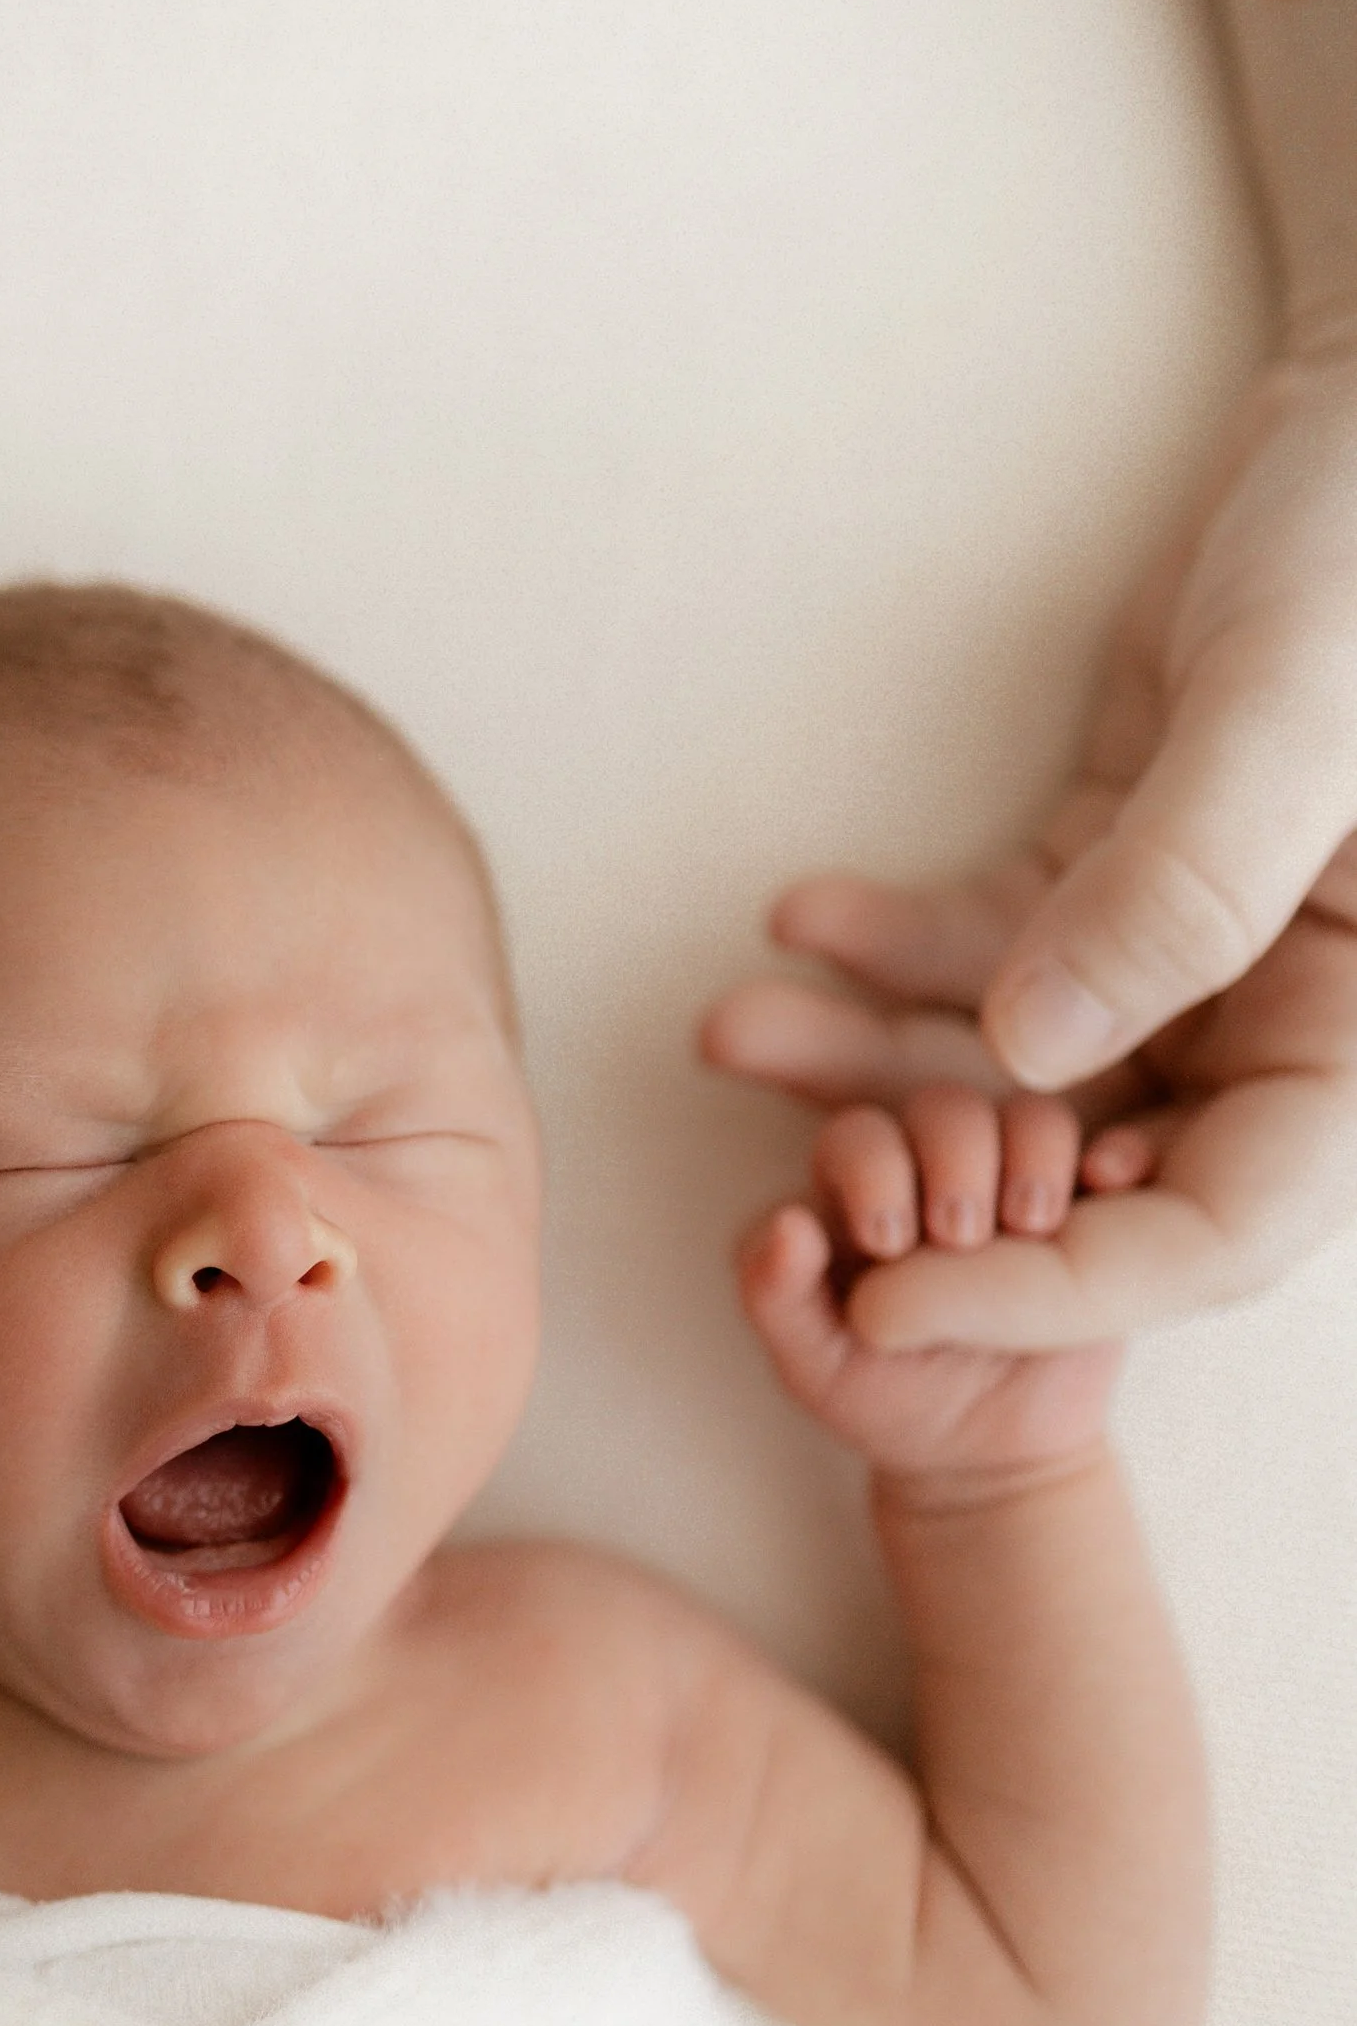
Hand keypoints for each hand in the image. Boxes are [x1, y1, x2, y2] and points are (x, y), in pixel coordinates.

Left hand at [703, 356, 1356, 1343]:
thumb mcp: (1296, 715)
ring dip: (871, 1052)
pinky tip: (797, 921)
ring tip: (729, 1025)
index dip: (1053, 1289)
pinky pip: (994, 948)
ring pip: (1018, 1061)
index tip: (889, 1310)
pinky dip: (895, 946)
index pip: (1218, 1231)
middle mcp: (1290, 1020)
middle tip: (775, 1178)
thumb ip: (1187, 885)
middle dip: (922, 1169)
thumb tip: (1036, 1053)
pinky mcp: (1124, 875)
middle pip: (1091, 1166)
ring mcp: (1203, 956)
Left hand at [739, 1083, 1126, 1487]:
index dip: (872, 1169)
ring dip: (1032, 1155)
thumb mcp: (814, 1364)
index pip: (859, 1136)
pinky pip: (1114, 1157)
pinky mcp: (1089, 1208)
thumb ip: (776, 1295)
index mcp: (859, 1190)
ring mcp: (1016, 1181)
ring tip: (1030, 1226)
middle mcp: (937, 1168)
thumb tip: (785, 1222)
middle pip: (946, 1110)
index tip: (889, 1240)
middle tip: (961, 1234)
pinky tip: (1109, 1181)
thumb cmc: (884, 1397)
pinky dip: (1117, 1158)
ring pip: (1030, 1118)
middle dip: (953, 1157)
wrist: (987, 1455)